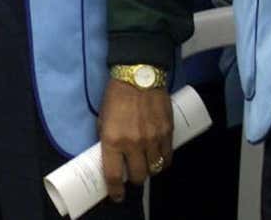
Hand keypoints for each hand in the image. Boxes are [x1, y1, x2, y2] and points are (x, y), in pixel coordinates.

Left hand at [97, 78, 171, 201]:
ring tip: (146, 165)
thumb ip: (107, 139)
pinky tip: (159, 158)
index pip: (114, 175)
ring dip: (150, 170)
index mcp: (112, 140)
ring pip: (155, 168)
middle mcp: (133, 143)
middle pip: (139, 176)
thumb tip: (111, 157)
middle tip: (133, 175)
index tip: (116, 195)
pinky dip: (163, 161)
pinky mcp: (167, 132)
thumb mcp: (103, 118)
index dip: (115, 190)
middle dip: (135, 179)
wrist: (139, 75)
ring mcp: (152, 139)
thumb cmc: (116, 96)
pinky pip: (167, 156)